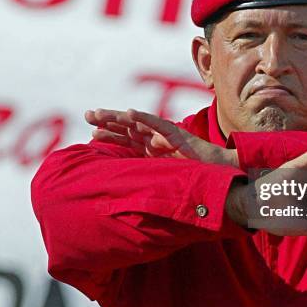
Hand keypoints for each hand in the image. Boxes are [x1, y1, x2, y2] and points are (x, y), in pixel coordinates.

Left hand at [85, 108, 238, 166]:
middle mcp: (157, 141)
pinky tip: (130, 113)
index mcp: (152, 150)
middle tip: (88, 114)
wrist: (219, 178)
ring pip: (138, 124)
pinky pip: (159, 125)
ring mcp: (166, 137)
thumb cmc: (193, 180)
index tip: (91, 132)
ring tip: (100, 113)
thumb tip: (123, 193)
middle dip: (108, 121)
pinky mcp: (178, 136)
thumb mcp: (163, 181)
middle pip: (128, 128)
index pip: (127, 139)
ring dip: (119, 117)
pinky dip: (145, 118)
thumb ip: (147, 180)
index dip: (110, 134)